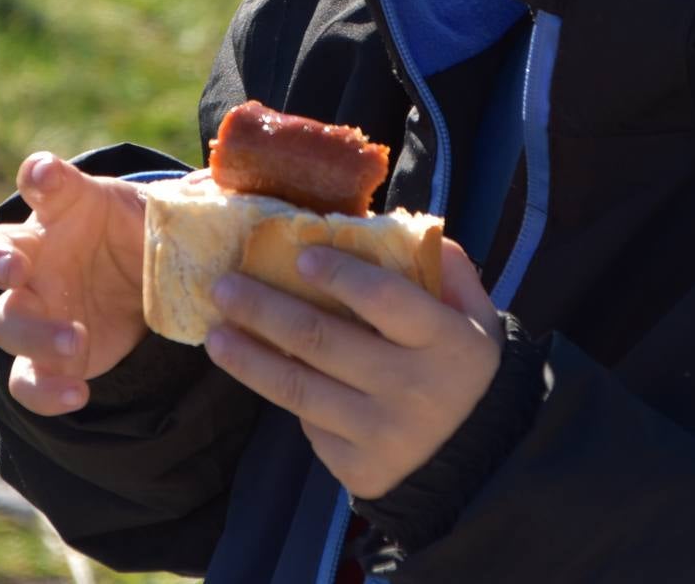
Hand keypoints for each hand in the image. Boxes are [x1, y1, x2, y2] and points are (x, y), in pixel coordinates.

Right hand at [0, 153, 176, 415]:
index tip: (45, 175)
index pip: (43, 183)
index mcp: (63, 208)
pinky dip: (44, 390)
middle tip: (16, 269)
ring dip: (32, 331)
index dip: (40, 176)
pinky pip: (27, 379)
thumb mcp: (162, 210)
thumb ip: (187, 198)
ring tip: (73, 342)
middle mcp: (35, 255)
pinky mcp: (45, 358)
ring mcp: (35, 308)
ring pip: (5, 321)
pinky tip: (77, 395)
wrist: (142, 283)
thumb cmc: (142, 232)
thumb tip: (223, 183)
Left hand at [203, 237, 501, 498]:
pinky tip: (259, 372)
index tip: (298, 253)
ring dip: (247, 357)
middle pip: (321, 340)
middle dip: (263, 308)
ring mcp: (382, 433)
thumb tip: (389, 226)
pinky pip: (310, 425)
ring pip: (297, 388)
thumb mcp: (475, 315)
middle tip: (224, 285)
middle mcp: (413, 389)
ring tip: (214, 333)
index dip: (338, 275)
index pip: (384, 299)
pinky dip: (284, 395)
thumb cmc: (465, 370)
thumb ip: (443, 268)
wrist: (480, 460)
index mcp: (447, 342)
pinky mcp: (359, 469)